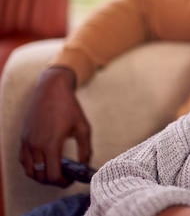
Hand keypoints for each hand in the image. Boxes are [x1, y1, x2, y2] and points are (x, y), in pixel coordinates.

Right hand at [19, 67, 91, 186]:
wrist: (51, 89)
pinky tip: (44, 163)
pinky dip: (32, 168)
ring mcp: (27, 143)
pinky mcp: (23, 139)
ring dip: (42, 176)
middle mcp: (35, 146)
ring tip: (55, 171)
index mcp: (51, 144)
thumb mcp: (83, 127)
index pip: (52, 175)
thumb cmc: (68, 107)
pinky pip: (24, 161)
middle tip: (66, 177)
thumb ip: (85, 149)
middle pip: (40, 176)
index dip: (63, 182)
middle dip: (53, 181)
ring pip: (30, 171)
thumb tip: (85, 165)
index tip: (71, 180)